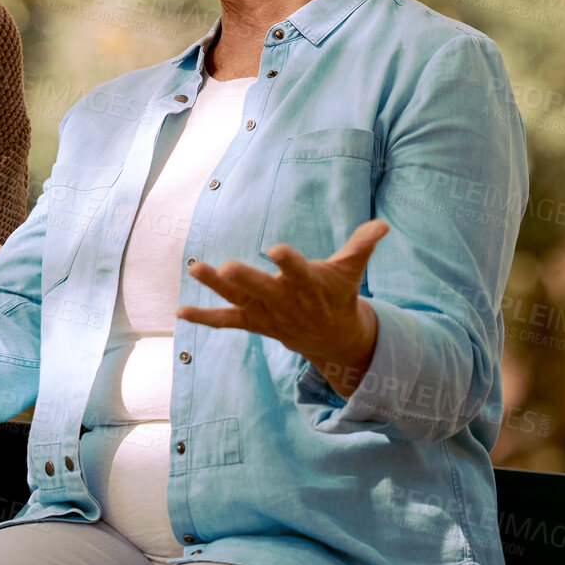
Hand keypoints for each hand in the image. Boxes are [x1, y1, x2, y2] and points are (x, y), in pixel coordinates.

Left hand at [178, 219, 388, 394]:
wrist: (332, 339)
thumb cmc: (338, 295)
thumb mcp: (351, 270)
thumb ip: (363, 245)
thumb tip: (383, 225)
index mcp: (308, 285)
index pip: (298, 271)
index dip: (288, 261)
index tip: (275, 249)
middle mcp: (284, 300)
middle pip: (262, 289)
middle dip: (245, 279)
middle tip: (226, 267)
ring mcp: (266, 313)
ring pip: (238, 300)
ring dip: (215, 287)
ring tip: (195, 269)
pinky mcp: (252, 321)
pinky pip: (225, 321)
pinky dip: (204, 317)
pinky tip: (181, 311)